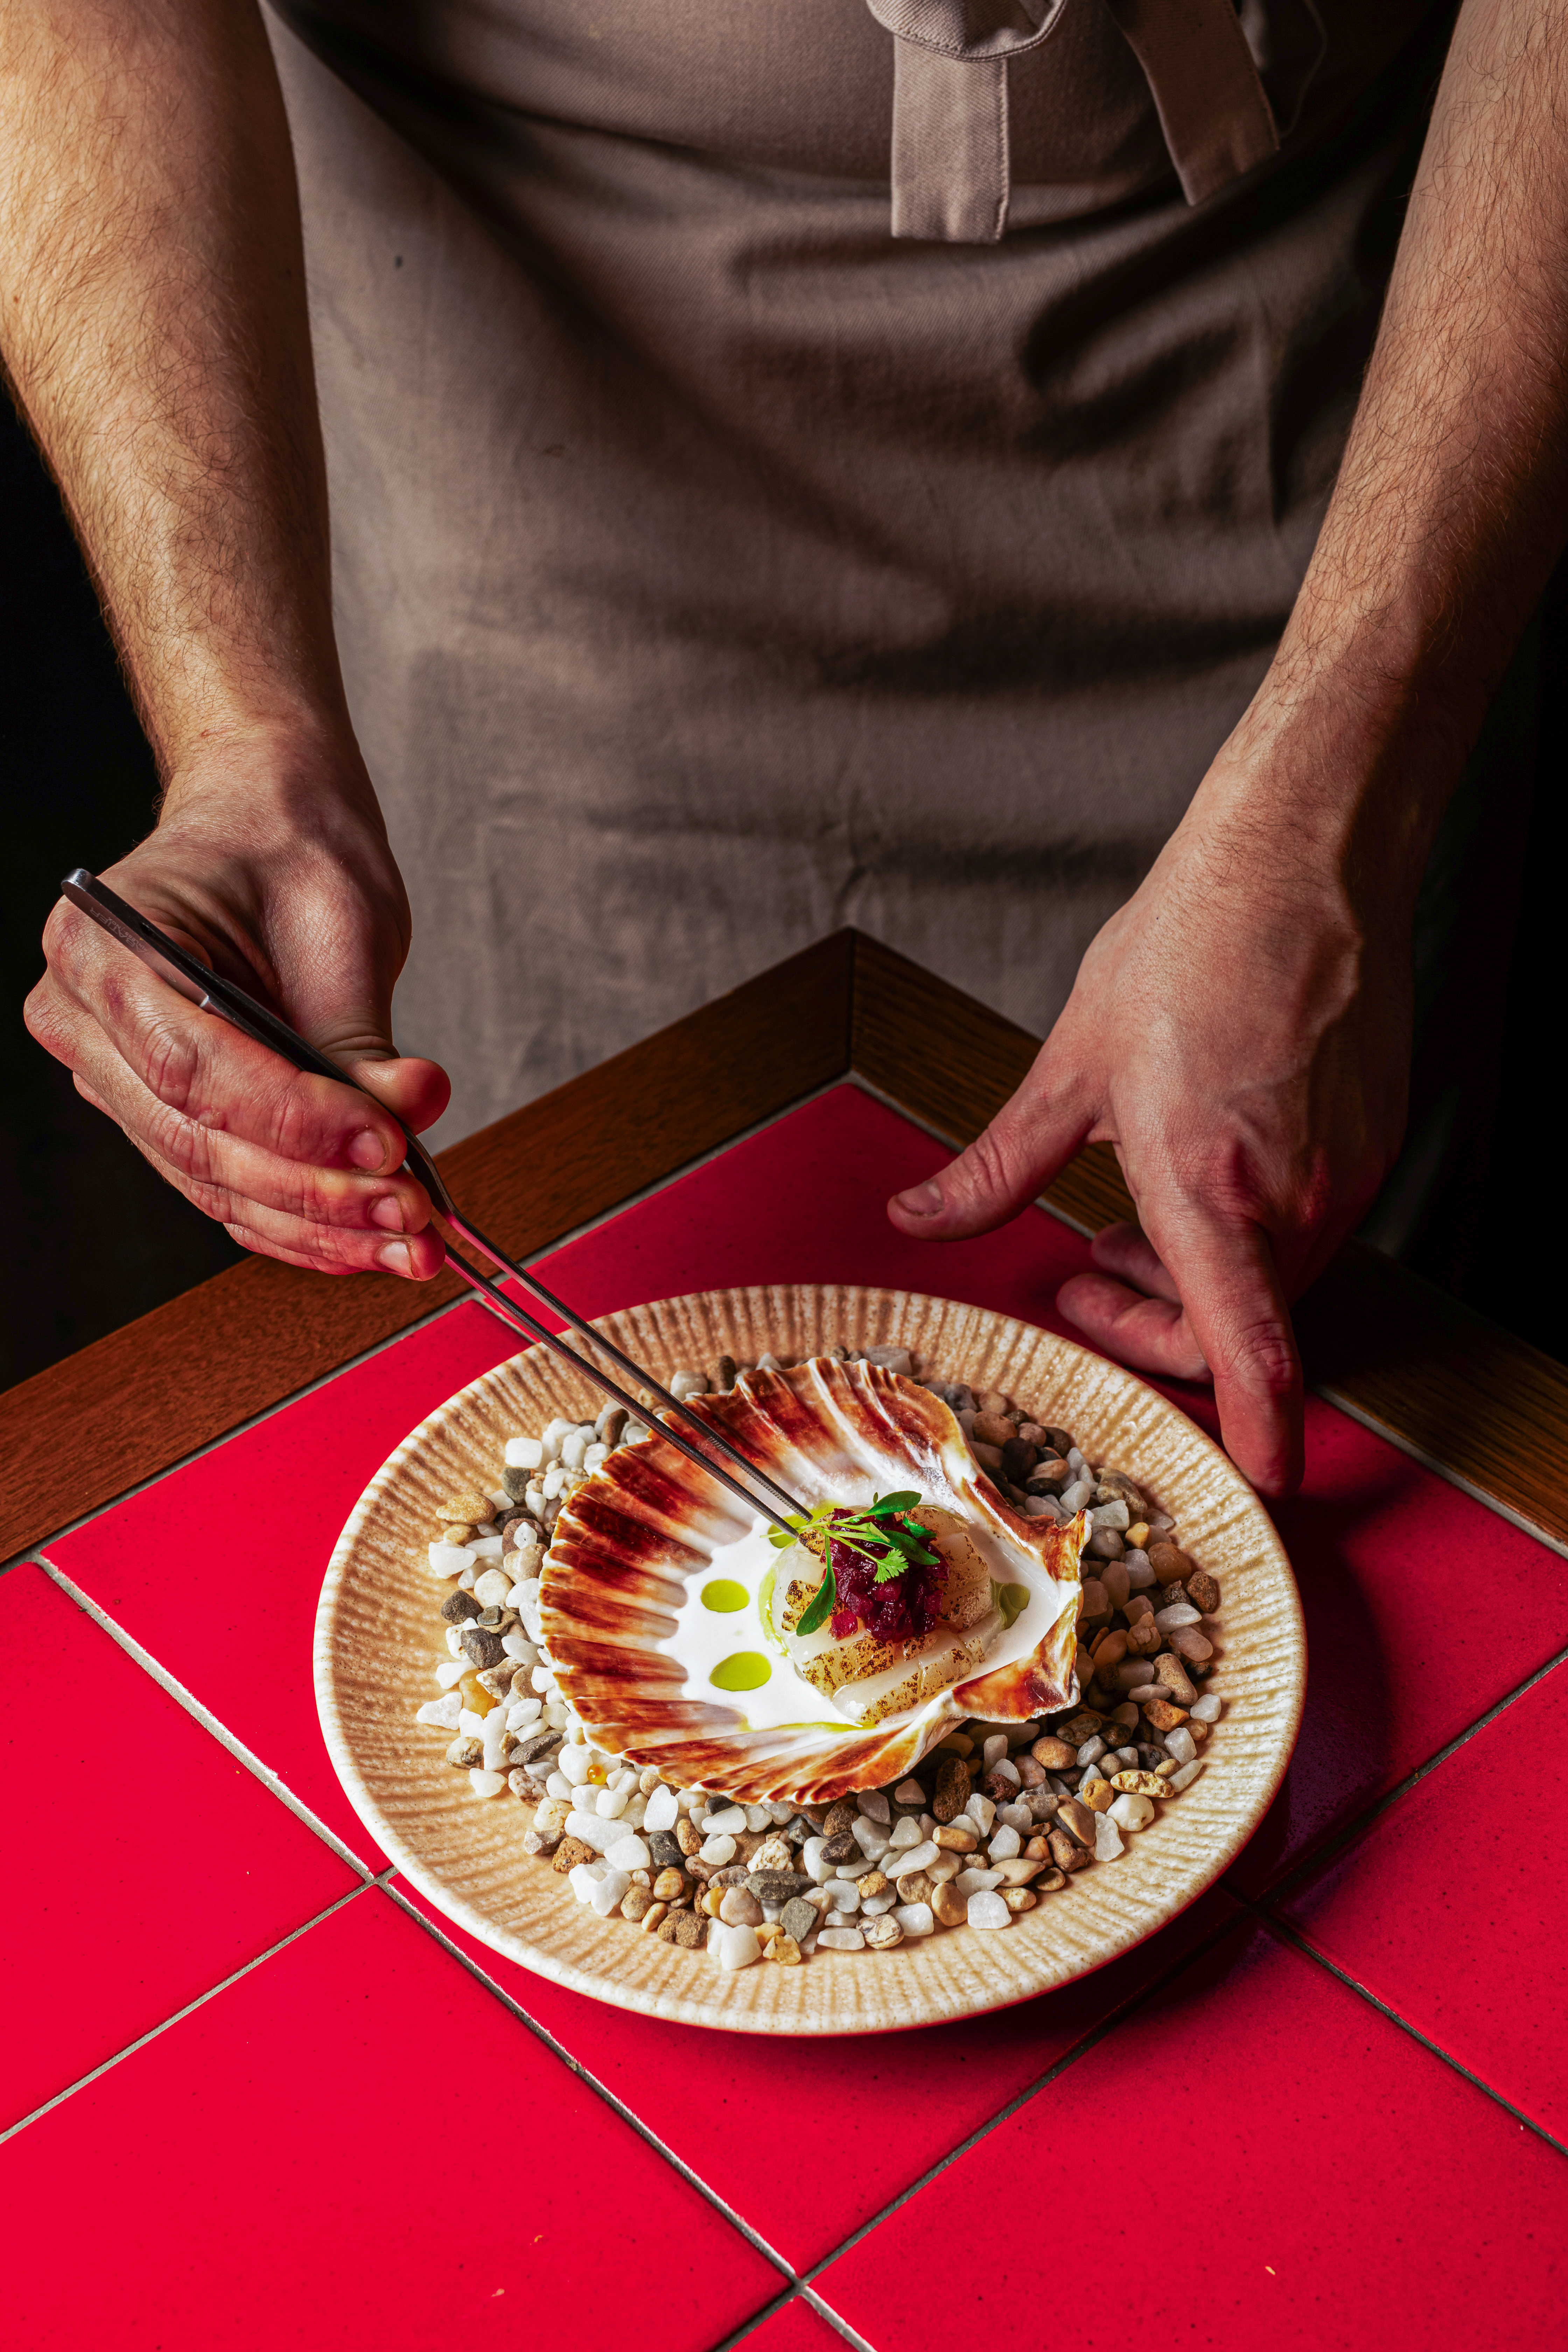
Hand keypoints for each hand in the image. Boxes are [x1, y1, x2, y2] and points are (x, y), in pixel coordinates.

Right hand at [26, 729, 450, 1279]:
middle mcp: (86, 1021)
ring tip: (412, 1242)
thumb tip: (405, 1119)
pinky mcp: (163, 1122)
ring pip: (212, 1184)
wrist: (268, 830)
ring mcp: (115, 1079)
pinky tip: (372, 1242)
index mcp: (102, 946)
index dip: (292, 1120)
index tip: (385, 1141)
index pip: (190, 1065)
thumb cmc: (287, 850)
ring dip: (319, 1224)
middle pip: (197, 1140)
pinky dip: (304, 1226)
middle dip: (315, 1187)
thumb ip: (358, 1037)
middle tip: (412, 1209)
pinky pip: (226, 1194)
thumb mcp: (336, 922)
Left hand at [886, 765, 1415, 1493]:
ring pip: (1272, 1276)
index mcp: (1212, 1190)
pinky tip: (1195, 1168)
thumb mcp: (1068, 1072)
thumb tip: (918, 1218)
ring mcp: (1344, 1171)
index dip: (1259, 1427)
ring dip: (1196, 1274)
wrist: (1295, 866)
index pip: (1252, 1350)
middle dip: (1153, 1322)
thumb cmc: (1185, 954)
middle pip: (1238, 1323)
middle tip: (1083, 1275)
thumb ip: (994, 1168)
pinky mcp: (1371, 1143)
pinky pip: (1306, 1221)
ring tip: (1128, 1219)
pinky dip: (1246, 1227)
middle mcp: (1292, 1194)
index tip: (1265, 1479)